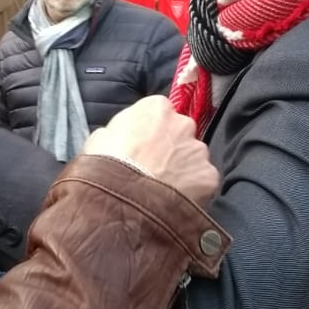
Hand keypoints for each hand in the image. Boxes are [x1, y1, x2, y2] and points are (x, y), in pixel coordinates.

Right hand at [81, 95, 218, 207]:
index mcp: (157, 107)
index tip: (142, 145)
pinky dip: (193, 190)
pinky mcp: (209, 176)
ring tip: (163, 188)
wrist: (123, 200)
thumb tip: (123, 137)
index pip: (158, 113)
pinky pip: (201, 181)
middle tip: (154, 167)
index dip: (150, 131)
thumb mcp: (99, 137)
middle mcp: (183, 123)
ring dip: (182, 168)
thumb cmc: (106, 166)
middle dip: (170, 147)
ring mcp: (199, 150)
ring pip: (193, 157)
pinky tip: (175, 200)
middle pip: (180, 133)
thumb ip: (120, 129)